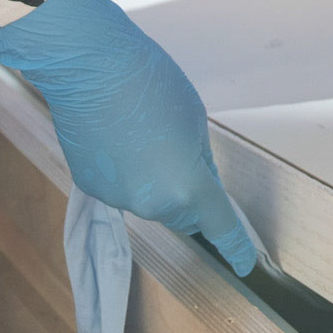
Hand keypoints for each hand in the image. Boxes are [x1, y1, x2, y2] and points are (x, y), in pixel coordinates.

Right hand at [0, 0, 257, 274]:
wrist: (87, 68)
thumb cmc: (150, 82)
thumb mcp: (193, 118)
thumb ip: (199, 159)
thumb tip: (196, 180)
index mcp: (187, 186)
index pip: (219, 226)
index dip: (235, 247)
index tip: (244, 264)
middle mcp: (153, 204)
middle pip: (183, 213)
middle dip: (191, 195)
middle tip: (183, 152)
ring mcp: (118, 199)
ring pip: (150, 201)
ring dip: (156, 182)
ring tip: (144, 135)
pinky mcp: (92, 187)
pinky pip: (122, 189)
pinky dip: (128, 174)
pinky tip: (118, 139)